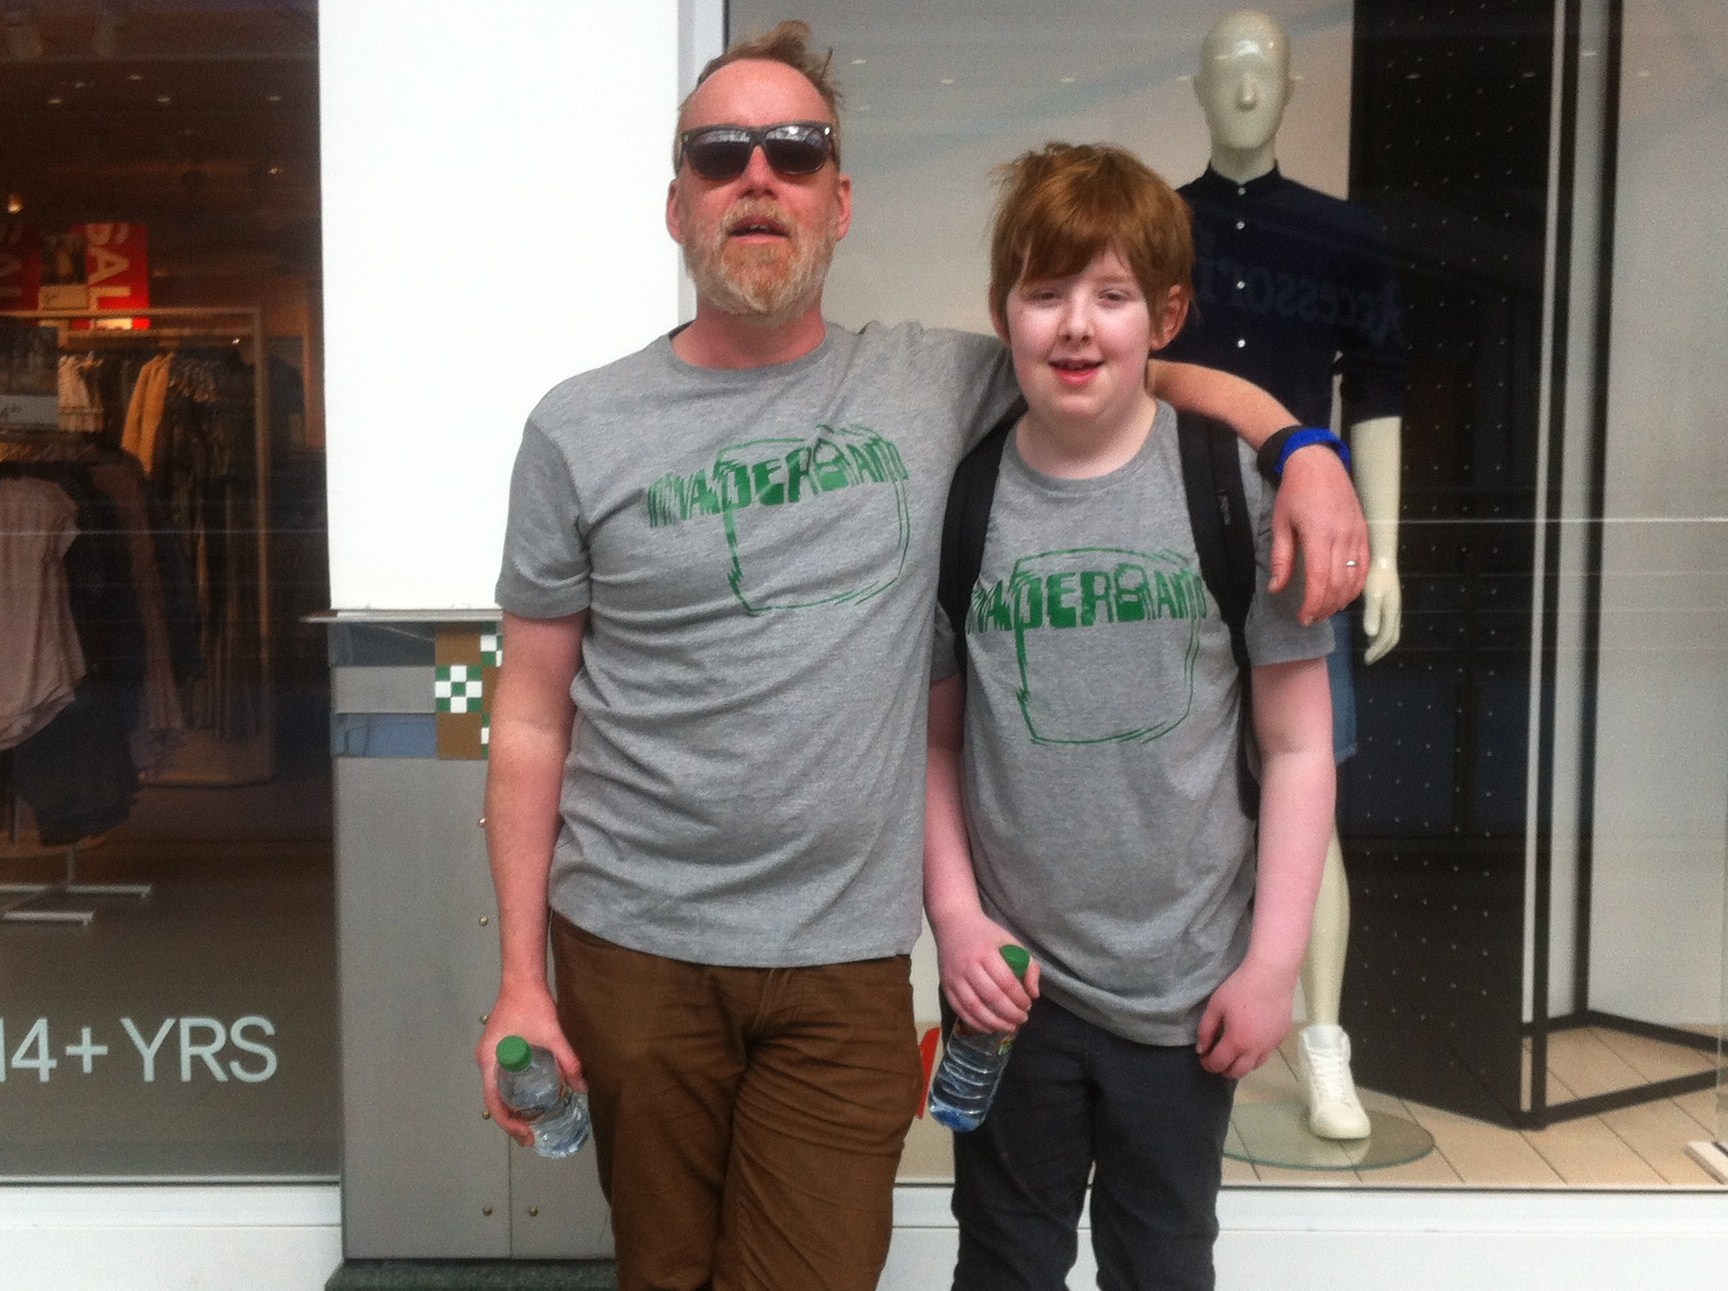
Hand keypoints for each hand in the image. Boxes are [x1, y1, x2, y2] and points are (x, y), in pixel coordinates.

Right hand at [476, 981, 582, 1146]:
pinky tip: (531, 1094)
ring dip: (512, 1105)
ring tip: (532, 1119)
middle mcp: (486, 1060)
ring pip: (497, 1088)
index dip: (509, 1124)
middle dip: (512, 1119)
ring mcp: (491, 1053)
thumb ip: (568, 1061)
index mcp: (490, 1061)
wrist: (523, 978)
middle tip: (532, 1134)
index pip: (494, 1103)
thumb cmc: (532, 1006)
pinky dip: (513, 1090)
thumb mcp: (553, 1035)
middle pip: (494, 1099)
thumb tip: (583, 1087)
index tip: (527, 1136)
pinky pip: (502, 1076)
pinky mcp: (499, 1046)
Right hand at [934, 910, 1037, 1033]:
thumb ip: (1028, 966)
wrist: (953, 923)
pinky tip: (989, 1027)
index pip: (1006, 982)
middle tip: (1022, 1019)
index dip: (1019, 998)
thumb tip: (1034, 994)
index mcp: (986, 952)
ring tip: (1009, 1027)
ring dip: (994, 1022)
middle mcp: (968, 966)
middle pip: (991, 997)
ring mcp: (954, 977)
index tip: (1028, 1005)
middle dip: (1010, 1013)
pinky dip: (975, 1022)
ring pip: (974, 1007)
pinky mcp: (945, 986)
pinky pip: (960, 1010)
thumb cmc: (986, 933)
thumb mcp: (1011, 941)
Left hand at [1195, 956, 1297, 1078]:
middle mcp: (1255, 1050)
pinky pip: (1266, 1054)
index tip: (1203, 1057)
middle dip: (1223, 1069)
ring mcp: (1271, 1045)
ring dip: (1241, 1064)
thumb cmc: (1240, 988)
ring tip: (1233, 1052)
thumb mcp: (1215, 1006)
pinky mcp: (1281, 1037)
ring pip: (1254, 1066)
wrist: (1271, 975)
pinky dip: (1255, 1055)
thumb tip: (1201, 1049)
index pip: (1219, 1064)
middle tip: (1216, 1058)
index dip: (1207, 1064)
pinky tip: (1250, 1041)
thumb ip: (1206, 1030)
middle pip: (1237, 1073)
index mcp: (1237, 1042)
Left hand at [1269, 447, 1368, 624]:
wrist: (1319, 464)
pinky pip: (1365, 566)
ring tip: (1325, 611)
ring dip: (1341, 599)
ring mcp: (1357, 535)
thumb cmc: (1295, 493)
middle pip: (1338, 583)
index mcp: (1319, 534)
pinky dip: (1356, 585)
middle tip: (1312, 618)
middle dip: (1325, 606)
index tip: (1304, 617)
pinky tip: (1344, 595)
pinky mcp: (1364, 533)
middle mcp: (1342, 536)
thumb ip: (1281, 559)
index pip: (1319, 578)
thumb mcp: (1281, 524)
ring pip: (1354, 578)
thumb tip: (1276, 589)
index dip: (1313, 603)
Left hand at [1361, 563, 1401, 662]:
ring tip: (1371, 649)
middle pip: (1392, 637)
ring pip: (1391, 631)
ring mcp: (1393, 607)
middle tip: (1370, 659)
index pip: (1386, 637)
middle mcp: (1395, 612)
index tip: (1367, 660)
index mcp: (1392, 613)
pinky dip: (1381, 633)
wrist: (1383, 560)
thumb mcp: (1373, 595)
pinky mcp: (1389, 602)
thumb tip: (1372, 635)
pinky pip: (1388, 624)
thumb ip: (1372, 614)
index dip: (1377, 650)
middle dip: (1382, 650)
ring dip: (1382, 643)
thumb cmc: (1376, 577)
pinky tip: (1371, 632)